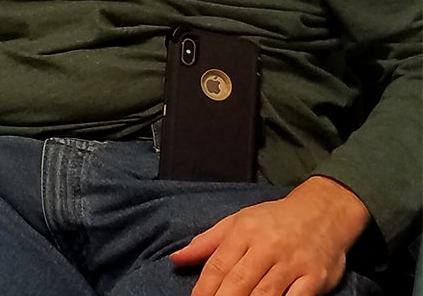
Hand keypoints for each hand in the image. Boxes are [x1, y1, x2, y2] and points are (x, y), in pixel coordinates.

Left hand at [171, 176, 369, 295]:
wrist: (323, 211)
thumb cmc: (274, 220)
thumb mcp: (237, 221)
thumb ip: (207, 243)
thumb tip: (176, 259)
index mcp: (244, 232)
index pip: (218, 265)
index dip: (204, 288)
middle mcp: (267, 247)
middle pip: (239, 282)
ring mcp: (292, 264)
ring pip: (265, 294)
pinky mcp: (315, 278)